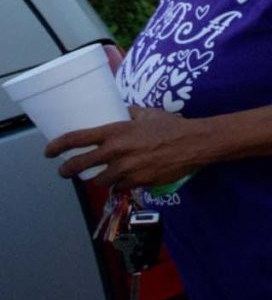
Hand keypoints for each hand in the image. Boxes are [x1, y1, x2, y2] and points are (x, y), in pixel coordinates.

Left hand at [46, 108, 210, 190]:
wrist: (194, 144)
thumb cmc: (172, 126)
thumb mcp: (147, 114)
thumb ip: (128, 114)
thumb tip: (118, 112)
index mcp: (116, 132)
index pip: (77, 139)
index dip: (58, 145)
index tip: (48, 151)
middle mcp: (116, 152)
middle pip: (79, 166)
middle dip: (67, 170)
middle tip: (65, 171)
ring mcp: (125, 170)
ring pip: (100, 180)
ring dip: (100, 178)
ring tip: (104, 174)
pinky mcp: (136, 183)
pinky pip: (120, 187)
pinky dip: (121, 183)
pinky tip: (127, 178)